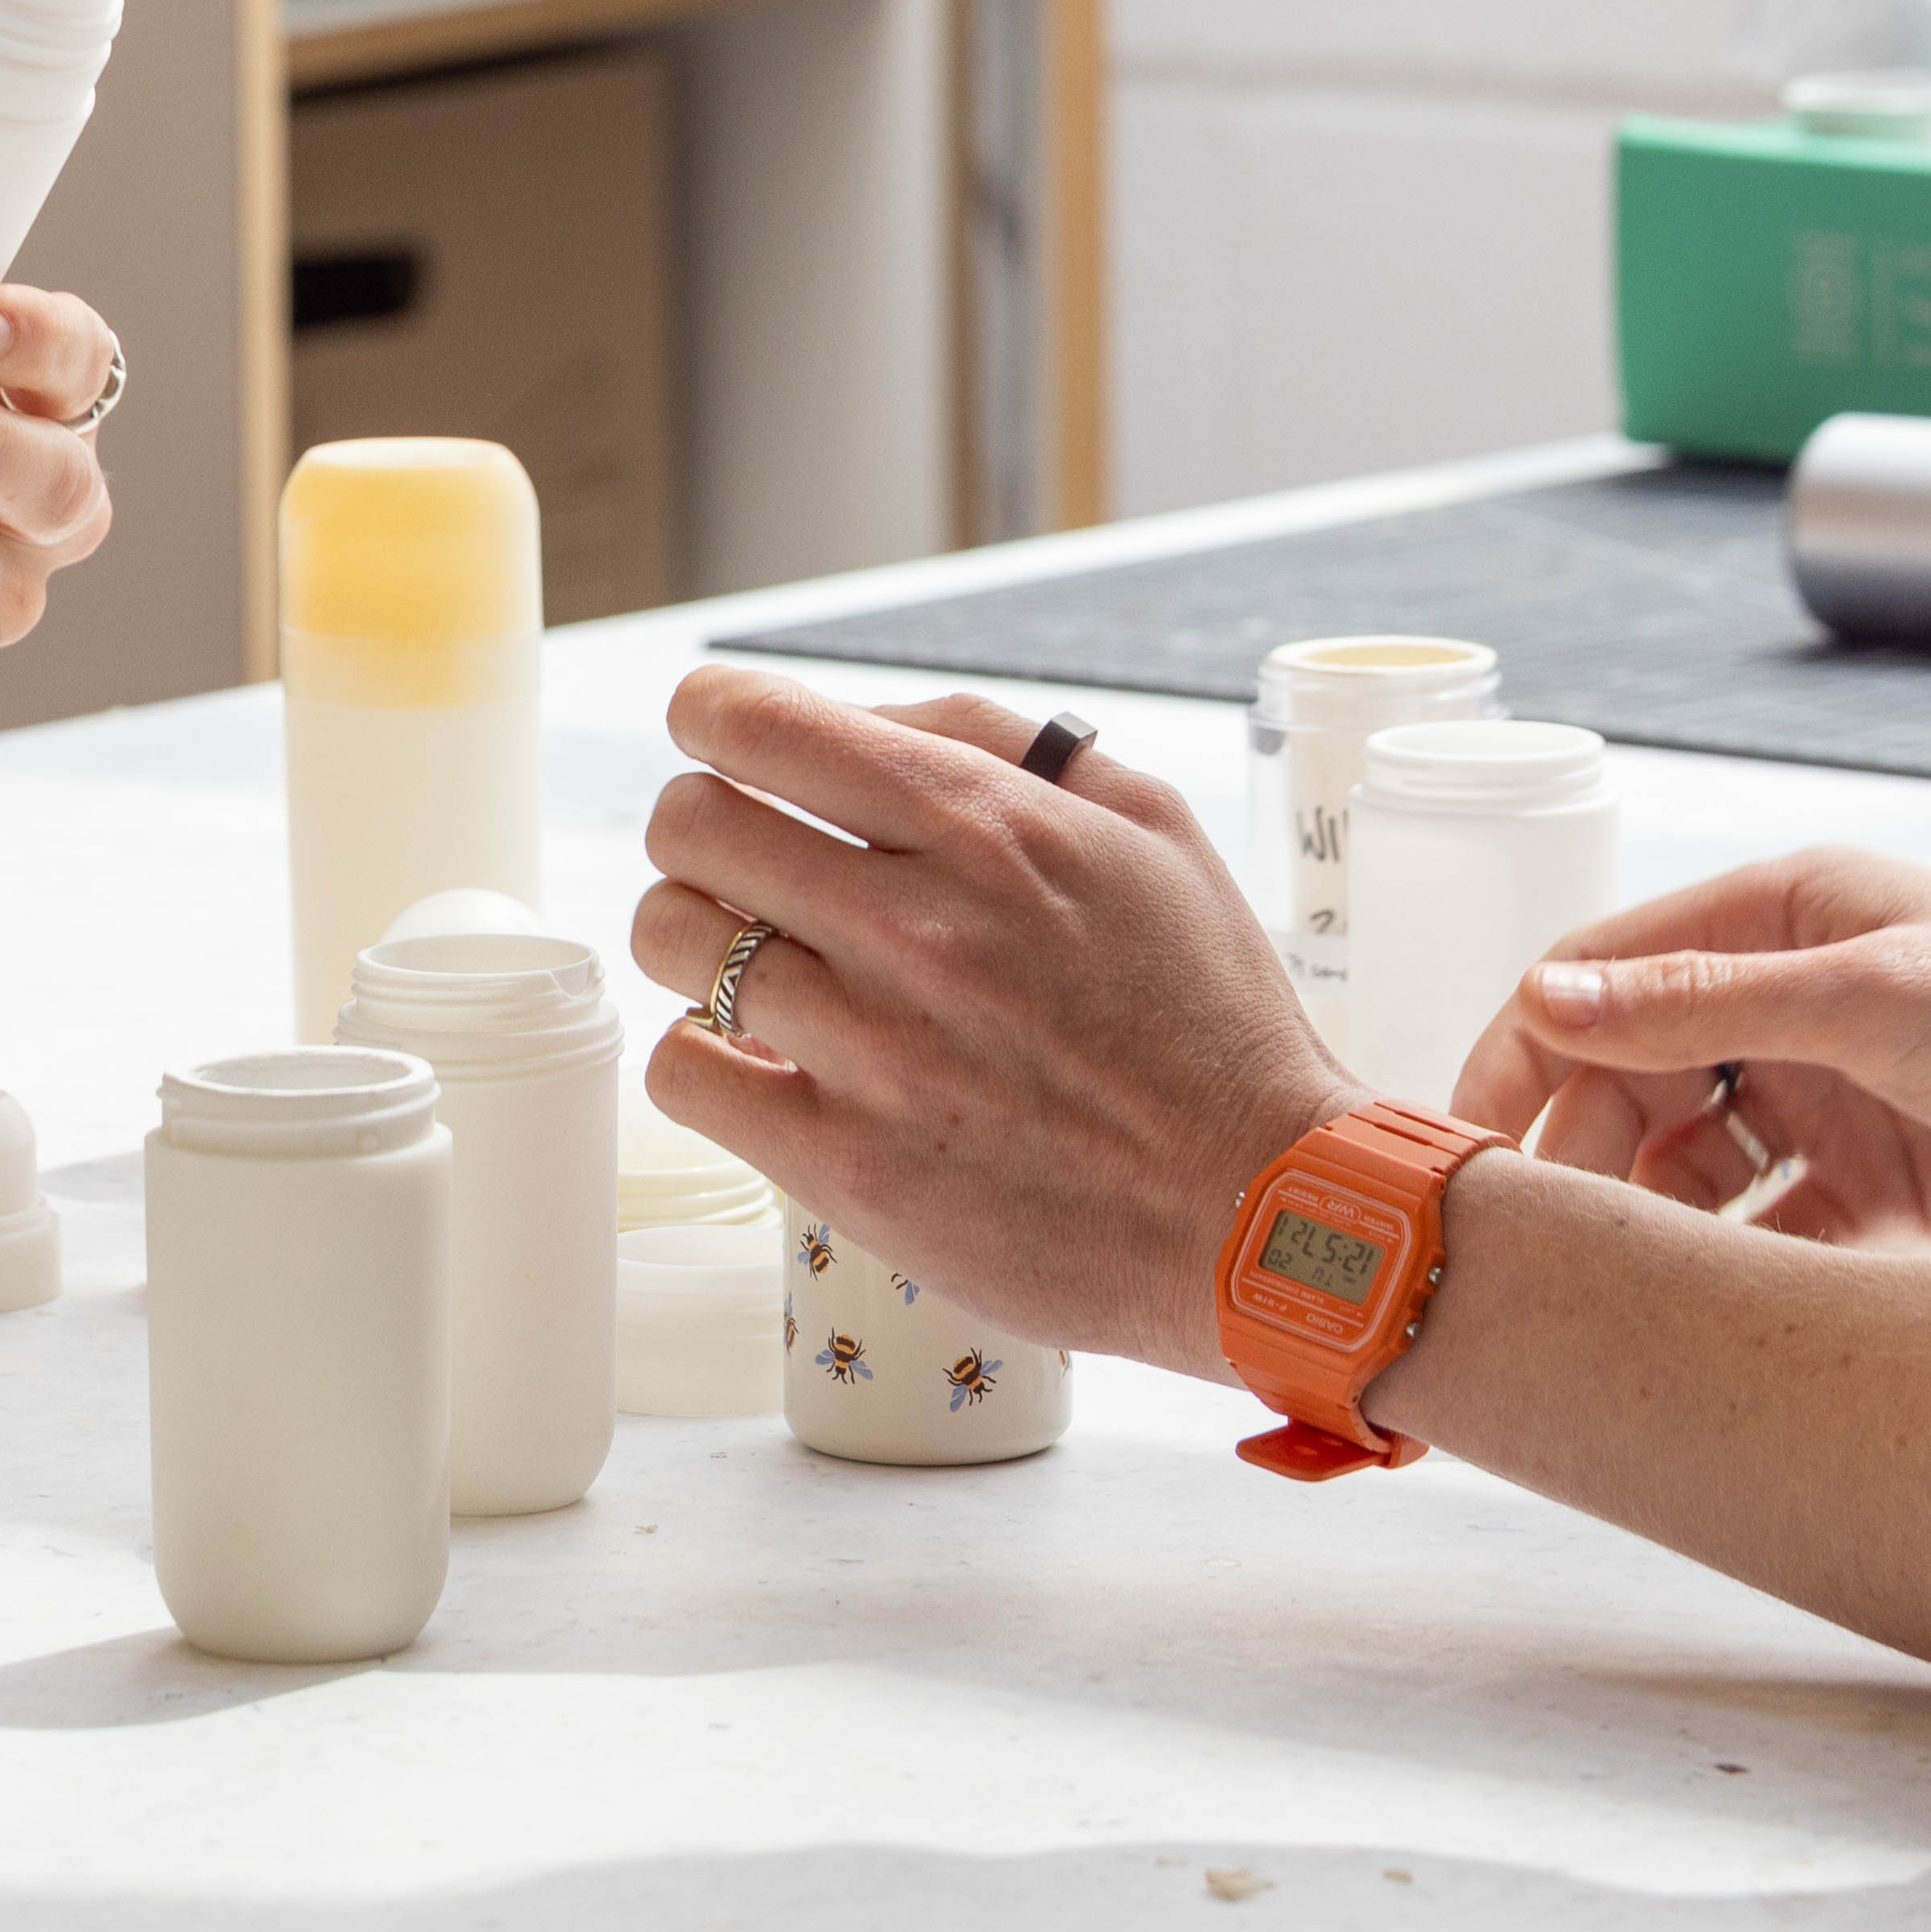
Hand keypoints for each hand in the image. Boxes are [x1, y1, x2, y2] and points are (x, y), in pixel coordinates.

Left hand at [626, 672, 1351, 1379]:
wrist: (1260, 1215)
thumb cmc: (1207, 1016)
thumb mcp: (1148, 825)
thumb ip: (994, 742)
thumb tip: (855, 721)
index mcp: (983, 827)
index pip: (757, 723)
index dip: (712, 716)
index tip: (715, 736)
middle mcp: (916, 928)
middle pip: (687, 823)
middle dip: (701, 829)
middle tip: (745, 866)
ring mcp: (874, 1051)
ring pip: (670, 940)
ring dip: (699, 943)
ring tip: (764, 966)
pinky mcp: (846, 1167)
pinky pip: (685, 1072)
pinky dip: (705, 1057)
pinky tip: (762, 1057)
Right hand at [1443, 847, 1930, 1250]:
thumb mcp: (1868, 999)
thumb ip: (1701, 1002)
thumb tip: (1548, 993)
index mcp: (1784, 918)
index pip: (1604, 973)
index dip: (1526, 1044)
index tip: (1466, 1133)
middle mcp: (1798, 1001)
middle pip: (1634, 1071)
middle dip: (1578, 1142)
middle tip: (1538, 1232)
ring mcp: (1839, 1096)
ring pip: (1691, 1157)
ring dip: (1645, 1209)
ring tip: (1607, 1278)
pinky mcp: (1882, 1188)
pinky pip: (1766, 1228)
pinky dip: (1725, 1263)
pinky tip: (1697, 1303)